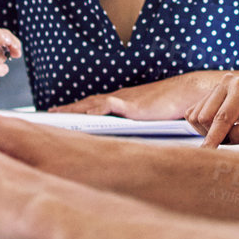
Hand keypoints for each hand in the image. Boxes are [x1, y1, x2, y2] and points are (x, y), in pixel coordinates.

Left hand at [51, 70, 234, 119]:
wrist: (188, 91)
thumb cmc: (174, 105)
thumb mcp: (151, 118)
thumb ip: (139, 128)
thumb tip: (130, 147)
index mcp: (123, 102)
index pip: (95, 105)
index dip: (78, 109)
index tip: (62, 114)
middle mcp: (120, 99)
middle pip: (88, 104)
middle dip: (69, 109)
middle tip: (49, 114)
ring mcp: (125, 100)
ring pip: (93, 103)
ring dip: (75, 109)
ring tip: (57, 114)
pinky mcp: (132, 104)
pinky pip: (109, 105)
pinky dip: (96, 109)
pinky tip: (85, 115)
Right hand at [184, 76, 238, 146]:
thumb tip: (216, 144)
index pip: (222, 118)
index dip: (214, 138)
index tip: (206, 155)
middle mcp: (226, 82)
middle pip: (204, 117)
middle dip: (214, 135)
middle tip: (235, 139)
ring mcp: (217, 87)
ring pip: (196, 117)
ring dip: (208, 131)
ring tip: (232, 132)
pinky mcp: (210, 95)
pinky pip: (194, 115)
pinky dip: (205, 127)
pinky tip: (223, 128)